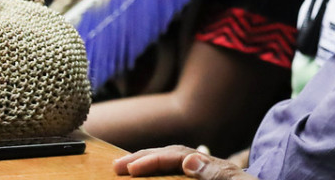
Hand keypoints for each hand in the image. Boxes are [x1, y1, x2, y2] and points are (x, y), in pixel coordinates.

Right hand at [112, 145, 258, 178]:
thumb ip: (216, 174)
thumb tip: (189, 160)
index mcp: (214, 167)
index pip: (178, 156)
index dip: (153, 160)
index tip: (131, 168)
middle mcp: (207, 168)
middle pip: (171, 156)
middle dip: (144, 158)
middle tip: (118, 166)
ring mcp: (202, 176)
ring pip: (172, 166)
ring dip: (148, 165)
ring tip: (125, 169)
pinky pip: (175, 177)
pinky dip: (159, 174)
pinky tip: (145, 177)